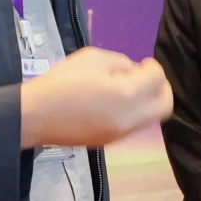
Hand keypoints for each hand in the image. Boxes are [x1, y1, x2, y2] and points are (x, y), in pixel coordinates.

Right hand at [20, 47, 171, 147]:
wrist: (34, 116)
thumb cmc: (61, 82)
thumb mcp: (92, 58)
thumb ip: (121, 63)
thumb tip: (135, 72)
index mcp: (126, 94)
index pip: (157, 80)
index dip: (154, 68)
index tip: (145, 63)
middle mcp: (129, 118)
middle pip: (165, 106)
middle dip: (161, 89)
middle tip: (146, 78)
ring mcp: (120, 133)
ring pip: (150, 118)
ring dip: (147, 101)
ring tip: (126, 88)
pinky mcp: (110, 141)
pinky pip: (133, 126)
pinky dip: (133, 112)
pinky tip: (114, 102)